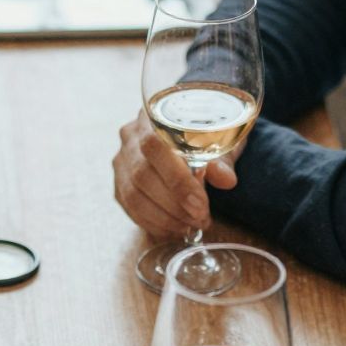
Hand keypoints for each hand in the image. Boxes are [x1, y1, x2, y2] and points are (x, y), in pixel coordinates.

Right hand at [113, 110, 237, 236]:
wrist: (190, 134)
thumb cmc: (205, 135)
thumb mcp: (220, 140)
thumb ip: (221, 159)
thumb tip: (226, 180)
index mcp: (153, 116)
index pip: (155, 147)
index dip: (176, 179)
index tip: (200, 204)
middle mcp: (131, 137)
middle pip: (142, 175)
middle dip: (174, 204)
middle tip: (200, 219)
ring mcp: (122, 160)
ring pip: (134, 195)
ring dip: (164, 217)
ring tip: (191, 226)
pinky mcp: (120, 183)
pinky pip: (130, 207)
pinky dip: (153, 223)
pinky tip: (175, 229)